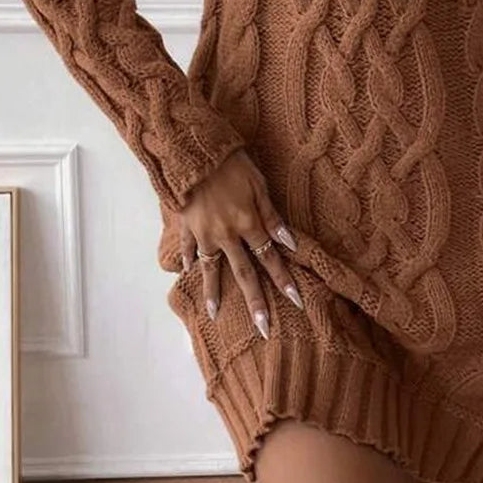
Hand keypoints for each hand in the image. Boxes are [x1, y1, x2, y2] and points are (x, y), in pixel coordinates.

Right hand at [178, 148, 302, 337]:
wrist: (193, 152)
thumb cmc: (231, 163)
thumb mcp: (259, 184)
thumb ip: (272, 215)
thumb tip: (289, 243)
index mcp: (248, 223)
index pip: (270, 258)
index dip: (284, 280)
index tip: (296, 302)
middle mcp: (227, 235)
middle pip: (244, 273)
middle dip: (256, 303)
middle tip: (264, 330)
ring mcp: (204, 233)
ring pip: (211, 268)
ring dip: (214, 292)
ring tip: (214, 315)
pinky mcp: (186, 225)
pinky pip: (187, 248)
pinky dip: (186, 260)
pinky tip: (186, 273)